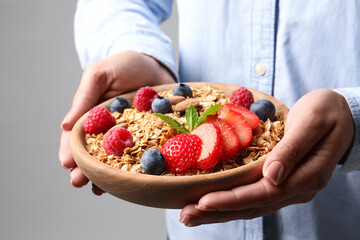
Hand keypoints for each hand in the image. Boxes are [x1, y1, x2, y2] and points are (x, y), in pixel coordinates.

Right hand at [59, 50, 174, 194]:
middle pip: (92, 153)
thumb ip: (84, 96)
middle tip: (78, 182)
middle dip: (83, 169)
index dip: (70, 150)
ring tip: (97, 188)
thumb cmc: (125, 65)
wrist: (157, 65)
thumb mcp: (100, 75)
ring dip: (103, 175)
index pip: (77, 136)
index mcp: (92, 115)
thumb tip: (65, 125)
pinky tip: (126, 182)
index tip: (66, 163)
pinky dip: (132, 170)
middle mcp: (108, 129)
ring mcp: (128, 136)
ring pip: (112, 160)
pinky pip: (139, 157)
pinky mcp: (149, 138)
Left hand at [180, 89, 353, 226]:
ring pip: (251, 206)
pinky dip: (232, 202)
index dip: (232, 199)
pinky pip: (254, 197)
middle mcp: (297, 188)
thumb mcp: (313, 121)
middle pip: (252, 206)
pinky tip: (213, 204)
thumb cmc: (328, 111)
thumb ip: (293, 148)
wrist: (344, 115)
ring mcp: (289, 188)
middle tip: (186, 216)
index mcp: (307, 175)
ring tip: (191, 215)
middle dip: (217, 212)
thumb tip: (272, 176)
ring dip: (220, 212)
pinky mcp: (282, 183)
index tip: (203, 201)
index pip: (263, 193)